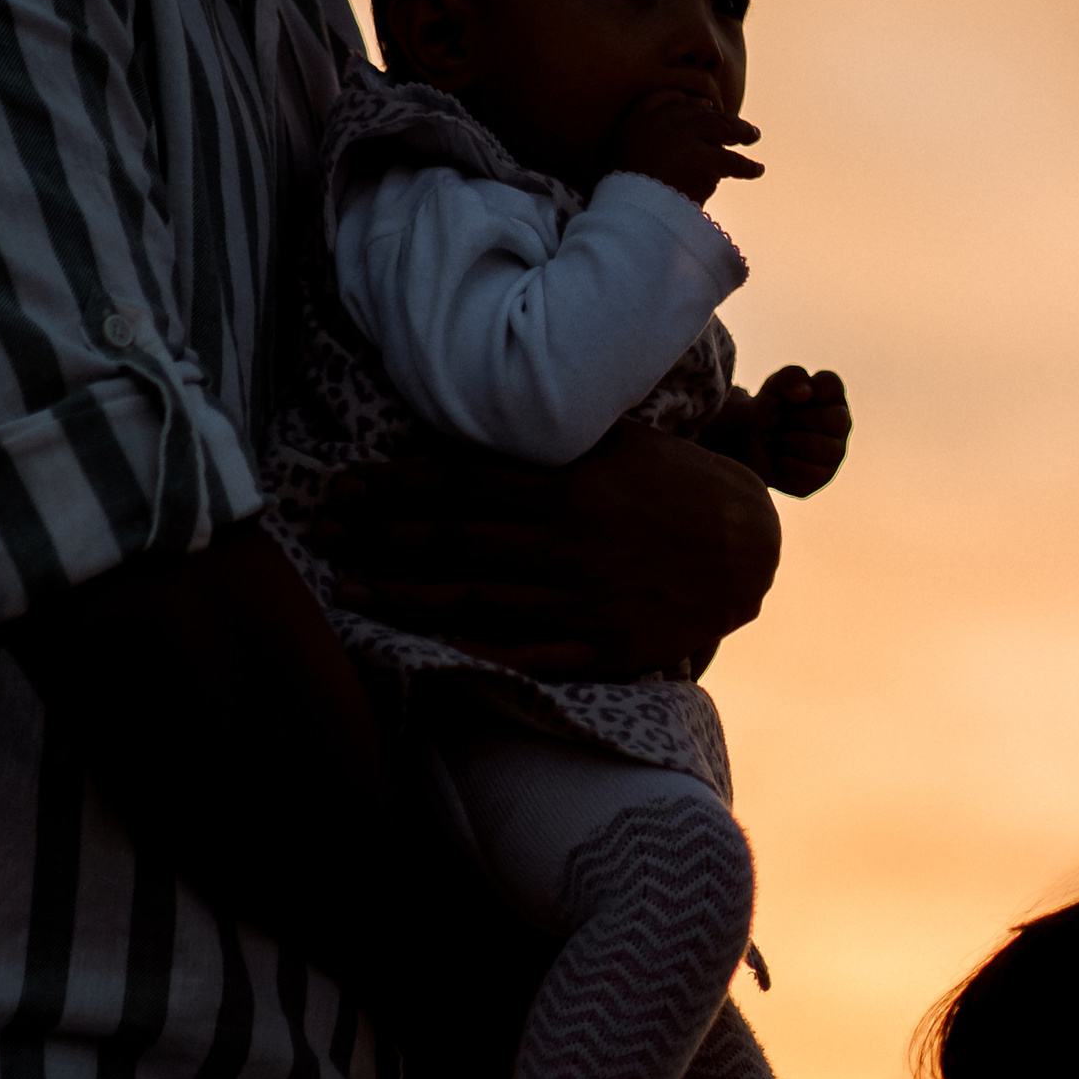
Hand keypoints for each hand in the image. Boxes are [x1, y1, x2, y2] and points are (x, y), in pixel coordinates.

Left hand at [313, 419, 780, 680]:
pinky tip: (429, 648)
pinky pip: (529, 651)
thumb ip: (557, 441)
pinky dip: (476, 650)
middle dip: (382, 535)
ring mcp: (581, 598)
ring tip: (351, 591)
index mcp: (567, 485)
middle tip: (328, 533)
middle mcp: (565, 542)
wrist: (750, 551)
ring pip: (475, 597)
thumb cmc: (682, 485)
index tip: (350, 485)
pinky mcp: (603, 645)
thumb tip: (490, 427)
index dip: (397, 485)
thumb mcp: (624, 442)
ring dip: (405, 594)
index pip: (462, 482)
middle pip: (454, 538)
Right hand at [602, 87, 761, 208]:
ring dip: (740, 131)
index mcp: (641, 112)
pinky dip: (748, 167)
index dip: (694, 104)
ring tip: (752, 136)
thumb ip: (649, 128)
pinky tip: (757, 170)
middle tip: (738, 126)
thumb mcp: (624, 147)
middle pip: (701, 113)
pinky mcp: (703, 160)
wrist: (627, 209)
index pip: (674, 98)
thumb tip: (694, 110)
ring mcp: (685, 136)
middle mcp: (664, 117)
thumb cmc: (624, 185)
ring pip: (721, 128)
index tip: (707, 106)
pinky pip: (734, 162)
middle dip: (721, 118)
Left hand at [706, 366, 851, 498]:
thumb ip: (790, 377)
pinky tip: (775, 459)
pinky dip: (784, 464)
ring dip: (787, 441)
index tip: (785, 398)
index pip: (830, 385)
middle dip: (793, 420)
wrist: (744, 444)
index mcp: (833, 396)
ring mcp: (836, 451)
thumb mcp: (773, 387)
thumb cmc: (766, 410)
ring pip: (823, 448)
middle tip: (772, 422)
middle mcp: (841, 423)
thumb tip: (805, 392)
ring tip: (770, 440)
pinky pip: (810, 472)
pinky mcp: (822, 476)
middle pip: (832, 419)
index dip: (802, 390)